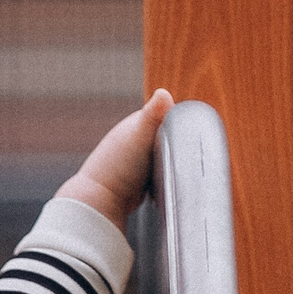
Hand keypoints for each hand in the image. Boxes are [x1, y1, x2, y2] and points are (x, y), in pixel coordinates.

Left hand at [57, 89, 174, 230]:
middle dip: (178, 144)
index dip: (181, 122)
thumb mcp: (140, 135)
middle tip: (187, 155)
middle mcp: (136, 139)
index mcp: (136, 123)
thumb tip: (164, 93)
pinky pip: (160, 175)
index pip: (167, 115)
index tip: (190, 134)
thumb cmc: (119, 167)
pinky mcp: (140, 180)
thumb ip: (152, 115)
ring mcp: (137, 160)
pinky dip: (164, 178)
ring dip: (172, 163)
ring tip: (178, 170)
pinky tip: (168, 183)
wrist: (102, 200)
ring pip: (165, 157)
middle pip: (168, 137)